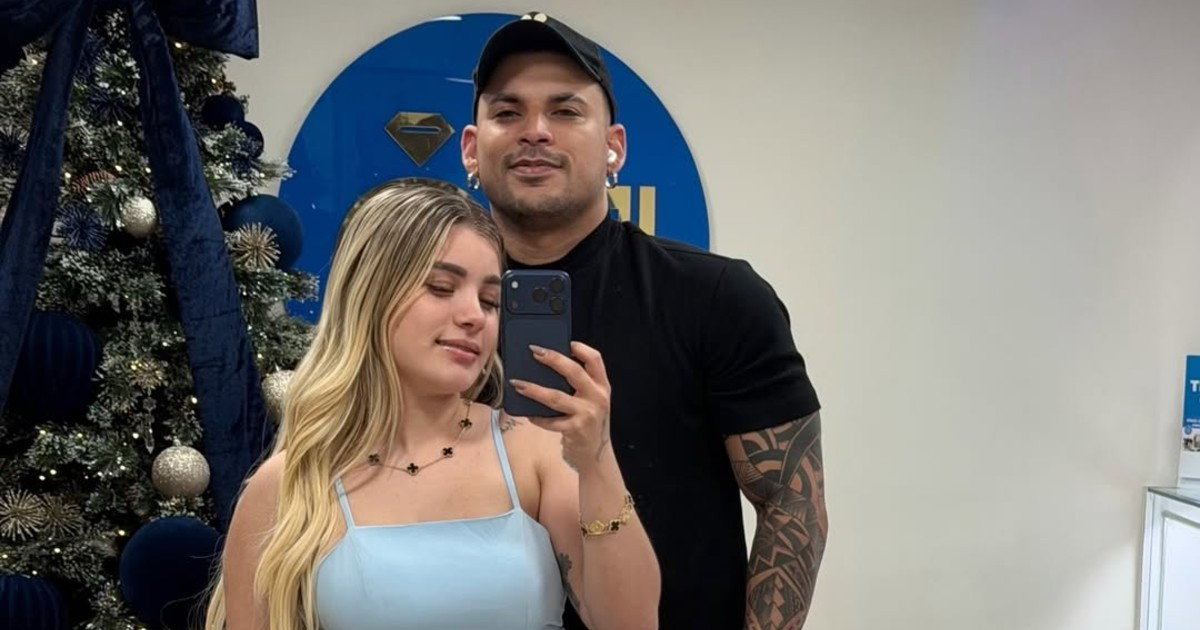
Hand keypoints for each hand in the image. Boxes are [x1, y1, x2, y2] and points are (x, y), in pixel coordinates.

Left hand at [509, 341, 611, 471]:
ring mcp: (586, 414)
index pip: (595, 360)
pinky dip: (537, 417)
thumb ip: (580, 385)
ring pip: (556, 397)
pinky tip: (528, 414)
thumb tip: (549, 365)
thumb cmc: (589, 421)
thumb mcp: (592, 400)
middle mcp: (597, 397)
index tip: (565, 342)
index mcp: (602, 386)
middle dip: (553, 359)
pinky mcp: (575, 429)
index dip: (581, 348)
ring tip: (517, 383)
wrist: (596, 454)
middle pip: (574, 372)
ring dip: (534, 389)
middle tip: (534, 351)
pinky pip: (550, 421)